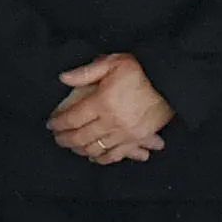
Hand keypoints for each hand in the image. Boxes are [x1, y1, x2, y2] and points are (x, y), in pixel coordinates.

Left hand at [48, 53, 171, 163]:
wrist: (170, 82)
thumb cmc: (141, 70)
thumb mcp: (112, 62)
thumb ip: (86, 72)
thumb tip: (63, 78)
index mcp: (102, 101)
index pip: (72, 118)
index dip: (58, 123)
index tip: (50, 124)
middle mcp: (111, 121)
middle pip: (80, 137)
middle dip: (64, 139)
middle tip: (57, 137)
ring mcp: (124, 133)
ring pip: (95, 148)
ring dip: (79, 149)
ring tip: (71, 146)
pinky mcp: (136, 139)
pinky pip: (115, 155)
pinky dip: (102, 159)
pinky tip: (93, 157)